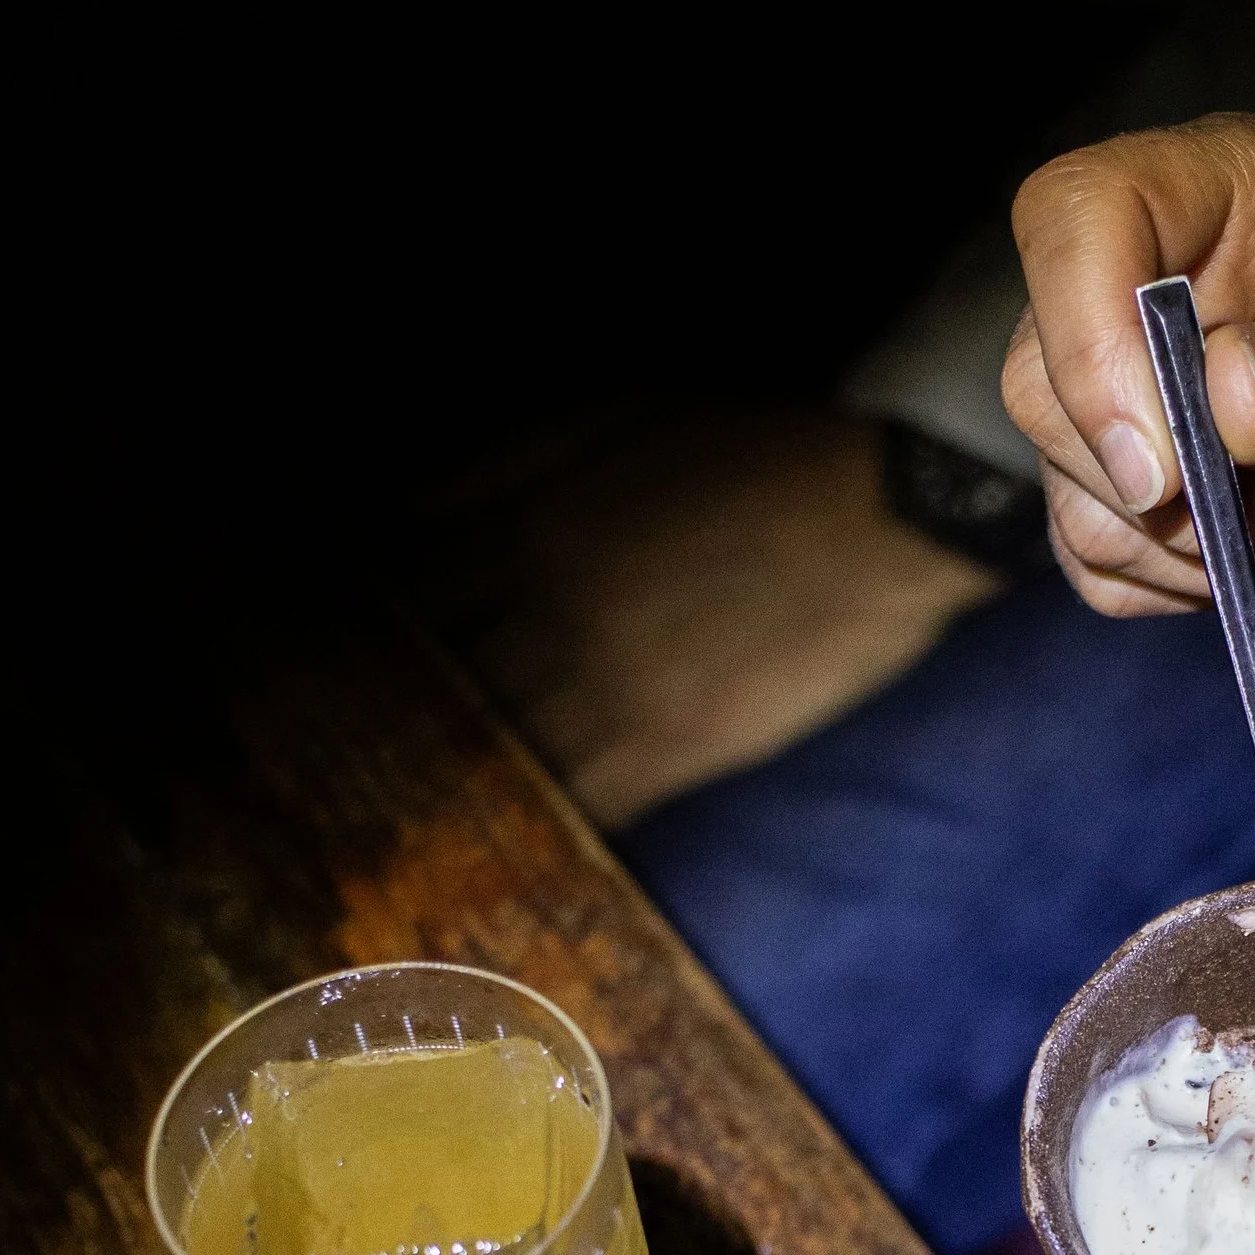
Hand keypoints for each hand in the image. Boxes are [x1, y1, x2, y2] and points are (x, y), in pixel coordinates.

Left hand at [430, 408, 997, 830]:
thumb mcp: (616, 411)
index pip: (414, 604)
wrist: (884, 503)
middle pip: (448, 691)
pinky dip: (553, 828)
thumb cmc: (756, 443)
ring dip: (477, 783)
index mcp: (526, 531)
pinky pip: (584, 808)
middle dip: (418, 721)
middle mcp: (548, 617)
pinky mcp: (674, 747)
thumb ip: (503, 463)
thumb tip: (406, 515)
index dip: (390, 638)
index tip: (370, 664)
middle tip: (388, 758)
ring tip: (447, 813)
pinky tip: (533, 843)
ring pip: (503, 757)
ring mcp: (609, 690)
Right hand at [1002, 115, 1254, 620]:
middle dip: (1164, 487)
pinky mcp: (1123, 471)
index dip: (1089, 338)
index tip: (1167, 468)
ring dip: (1188, 548)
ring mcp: (1123, 374)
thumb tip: (1227, 394)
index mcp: (1223, 191)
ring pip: (1064, 481)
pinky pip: (1094, 554)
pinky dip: (1179, 584)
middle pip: (1042, 373)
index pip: (1077, 216)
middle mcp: (1149, 269)